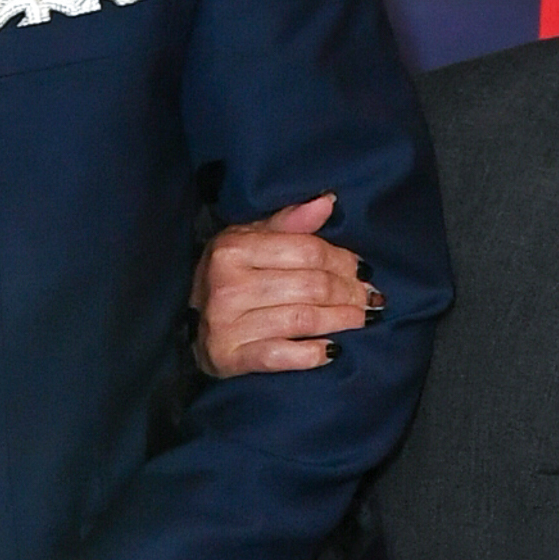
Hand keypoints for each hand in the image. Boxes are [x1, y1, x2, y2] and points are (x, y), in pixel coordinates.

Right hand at [194, 194, 380, 378]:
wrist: (187, 325)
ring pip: (302, 320)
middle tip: (371, 298)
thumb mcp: (250, 240)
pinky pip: (281, 356)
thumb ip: (289, 222)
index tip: (365, 270)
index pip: (307, 251)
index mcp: (234, 248)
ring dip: (340, 321)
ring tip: (362, 319)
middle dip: (349, 292)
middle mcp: (227, 284)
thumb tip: (328, 202)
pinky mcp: (229, 358)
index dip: (343, 260)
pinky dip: (311, 354)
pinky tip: (332, 350)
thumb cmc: (228, 278)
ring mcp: (226, 323)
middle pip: (310, 286)